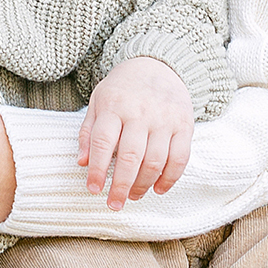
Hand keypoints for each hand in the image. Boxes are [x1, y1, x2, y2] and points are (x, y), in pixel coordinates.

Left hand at [79, 58, 193, 204]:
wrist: (157, 64)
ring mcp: (165, 119)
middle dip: (121, 185)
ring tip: (133, 196)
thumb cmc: (122, 89)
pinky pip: (180, 158)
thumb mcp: (98, 102)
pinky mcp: (184, 125)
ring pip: (155, 161)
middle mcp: (140, 113)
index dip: (97, 169)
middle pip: (130, 157)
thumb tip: (82, 163)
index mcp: (114, 106)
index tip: (93, 189)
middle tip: (114, 203)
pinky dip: (170, 178)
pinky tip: (158, 189)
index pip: (103, 142)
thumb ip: (89, 132)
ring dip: (143, 185)